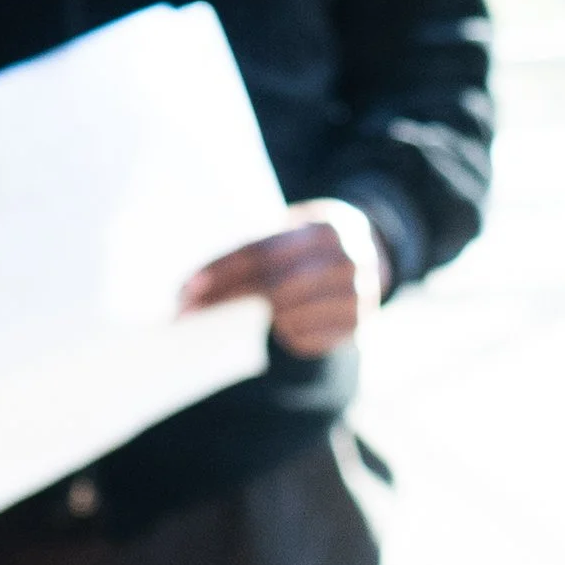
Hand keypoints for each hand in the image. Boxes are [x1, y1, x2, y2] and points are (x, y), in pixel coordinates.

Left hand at [179, 198, 389, 358]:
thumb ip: (264, 244)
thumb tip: (203, 277)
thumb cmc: (315, 240)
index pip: (261, 252)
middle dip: (222, 300)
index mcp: (327, 227)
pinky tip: (268, 334)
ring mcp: (357, 297)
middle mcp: (346, 261)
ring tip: (217, 323)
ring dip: (248, 321)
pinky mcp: (356, 327)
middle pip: (269, 286)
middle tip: (186, 313)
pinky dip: (281, 337)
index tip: (185, 288)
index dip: (221, 270)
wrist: (378, 251)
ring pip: (286, 315)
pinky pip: (305, 339)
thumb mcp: (299, 225)